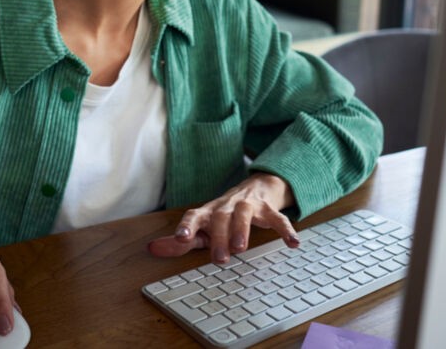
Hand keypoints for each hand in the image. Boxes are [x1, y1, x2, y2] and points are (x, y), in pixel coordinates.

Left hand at [147, 172, 299, 263]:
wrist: (256, 187)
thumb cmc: (224, 213)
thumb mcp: (202, 226)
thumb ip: (181, 240)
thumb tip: (152, 249)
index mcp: (208, 212)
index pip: (194, 216)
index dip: (187, 227)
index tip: (181, 238)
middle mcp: (226, 206)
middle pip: (221, 218)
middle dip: (219, 237)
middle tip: (219, 259)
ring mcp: (248, 205)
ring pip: (244, 214)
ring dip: (242, 230)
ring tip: (242, 247)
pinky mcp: (268, 208)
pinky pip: (277, 218)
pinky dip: (285, 230)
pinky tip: (293, 244)